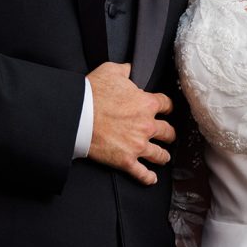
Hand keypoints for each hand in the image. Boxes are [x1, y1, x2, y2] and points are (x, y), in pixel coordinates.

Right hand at [86, 62, 174, 185]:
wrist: (77, 115)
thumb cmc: (93, 92)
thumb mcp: (112, 71)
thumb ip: (127, 69)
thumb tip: (131, 68)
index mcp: (147, 104)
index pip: (167, 105)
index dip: (168, 107)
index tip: (167, 110)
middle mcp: (147, 126)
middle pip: (168, 132)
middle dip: (169, 134)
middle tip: (169, 136)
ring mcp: (138, 145)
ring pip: (160, 154)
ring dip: (163, 156)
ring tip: (164, 157)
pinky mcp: (126, 161)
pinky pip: (142, 173)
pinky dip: (148, 178)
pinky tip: (152, 178)